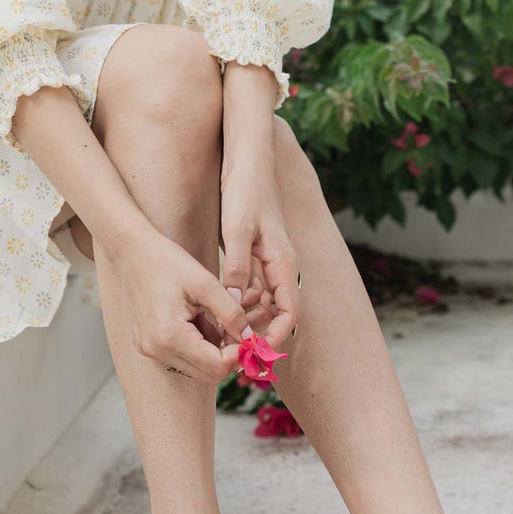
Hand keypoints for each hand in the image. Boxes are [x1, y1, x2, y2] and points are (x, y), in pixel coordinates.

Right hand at [104, 226, 252, 384]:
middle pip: (208, 375)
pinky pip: (182, 357)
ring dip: (214, 350)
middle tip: (237, 326)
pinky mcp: (148, 345)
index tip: (249, 333)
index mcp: (170, 336)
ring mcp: (150, 350)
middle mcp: (157, 350)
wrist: (131, 251)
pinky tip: (198, 318)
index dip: (239, 354)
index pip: (217, 367)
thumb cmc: (166, 261)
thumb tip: (250, 337)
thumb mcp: (205, 282)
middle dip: (228, 354)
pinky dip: (198, 345)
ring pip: (197, 368)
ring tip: (214, 318)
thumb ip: (231, 312)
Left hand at [219, 162, 298, 352]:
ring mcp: (271, 260)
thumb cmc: (245, 191)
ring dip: (250, 320)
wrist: (248, 161)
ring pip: (266, 303)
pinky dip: (243, 302)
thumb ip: (237, 267)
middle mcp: (282, 265)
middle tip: (237, 352)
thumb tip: (232, 305)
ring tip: (226, 334)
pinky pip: (256, 288)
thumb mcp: (237, 230)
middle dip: (262, 335)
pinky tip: (222, 307)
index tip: (257, 352)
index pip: (290, 312)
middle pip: (279, 313)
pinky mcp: (258, 254)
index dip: (277, 337)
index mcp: (284, 262)